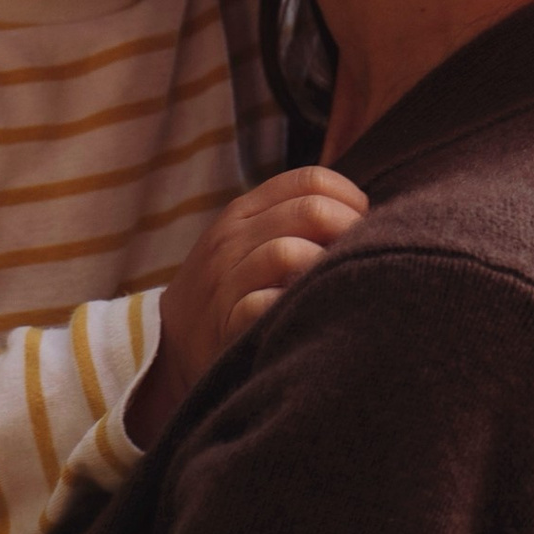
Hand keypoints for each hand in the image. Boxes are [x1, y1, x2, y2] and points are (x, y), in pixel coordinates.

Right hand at [127, 163, 369, 442]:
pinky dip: (294, 306)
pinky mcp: (226, 324)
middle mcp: (231, 239)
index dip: (349, 199)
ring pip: (289, 252)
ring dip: (324, 268)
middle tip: (362, 257)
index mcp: (242, 212)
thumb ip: (289, 222)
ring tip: (336, 286)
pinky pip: (267, 304)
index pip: (310, 181)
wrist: (171, 352)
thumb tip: (361, 214)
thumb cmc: (228, 293)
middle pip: (310, 210)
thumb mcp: (245, 244)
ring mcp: (225, 281)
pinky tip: (308, 313)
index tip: (361, 226)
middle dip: (349, 230)